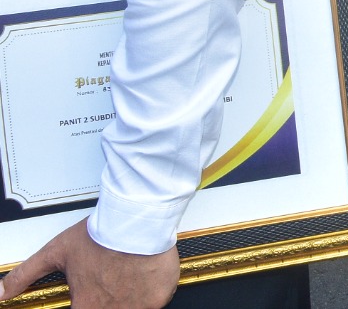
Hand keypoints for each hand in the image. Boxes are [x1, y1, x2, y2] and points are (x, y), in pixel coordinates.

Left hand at [0, 219, 177, 308]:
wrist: (138, 220)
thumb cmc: (101, 236)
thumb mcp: (56, 252)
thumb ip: (26, 274)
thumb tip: (1, 291)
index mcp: (86, 306)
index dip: (85, 302)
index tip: (90, 296)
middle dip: (108, 297)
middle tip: (112, 279)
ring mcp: (138, 307)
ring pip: (131, 307)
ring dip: (128, 295)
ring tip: (127, 274)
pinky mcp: (158, 298)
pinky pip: (155, 301)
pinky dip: (151, 289)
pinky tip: (144, 272)